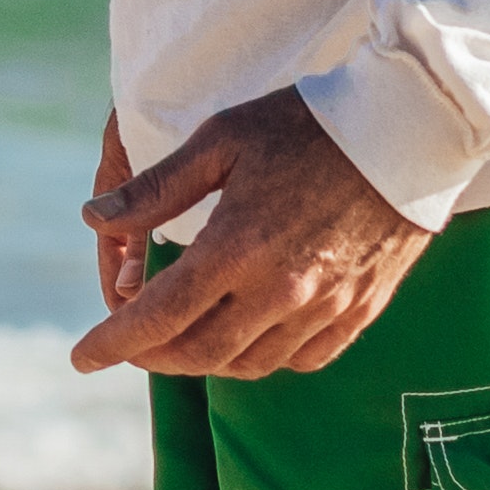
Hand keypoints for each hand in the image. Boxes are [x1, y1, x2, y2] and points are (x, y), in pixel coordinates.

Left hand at [71, 86, 428, 380]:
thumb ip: (154, 189)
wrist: (407, 131)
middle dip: (153, 357)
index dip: (113, 344)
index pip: (158, 317)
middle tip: (129, 346)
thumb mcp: (218, 141)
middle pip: (199, 353)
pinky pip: (302, 359)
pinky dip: (263, 359)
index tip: (82, 357)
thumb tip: (91, 216)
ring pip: (250, 364)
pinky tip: (246, 338)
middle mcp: (279, 292)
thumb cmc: (304, 125)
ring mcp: (325, 308)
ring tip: (180, 341)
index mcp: (235, 249)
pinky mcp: (361, 310)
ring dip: (205, 361)